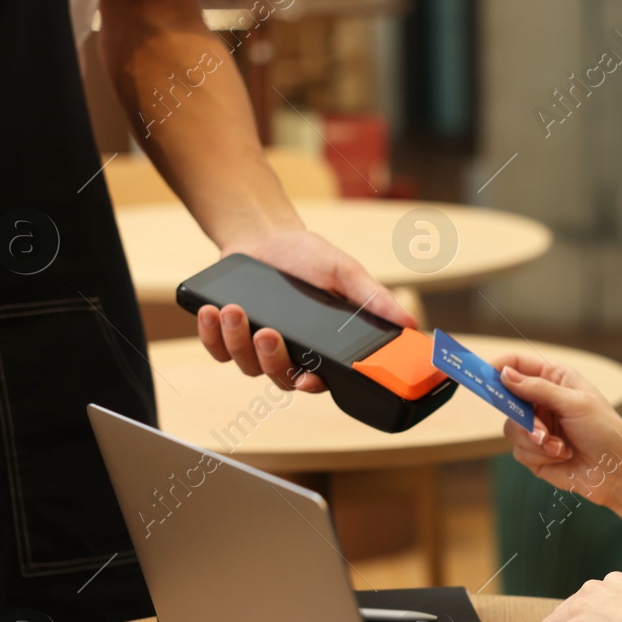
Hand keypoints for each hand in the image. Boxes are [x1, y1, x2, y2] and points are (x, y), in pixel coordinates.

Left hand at [199, 228, 417, 390]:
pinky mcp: (228, 338)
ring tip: (233, 310)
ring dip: (237, 341)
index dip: (315, 385)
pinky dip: (211, 334)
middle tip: (267, 332)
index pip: (322, 381)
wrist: (265, 236)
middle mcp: (291, 354)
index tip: (309, 378)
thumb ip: (374, 299)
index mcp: (321, 348)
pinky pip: (218, 350)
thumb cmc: (310, 257)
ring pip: (247, 366)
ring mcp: (257, 349)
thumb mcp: (346, 273)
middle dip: (270, 357)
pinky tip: (211, 311)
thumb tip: (411, 323)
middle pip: (281, 378)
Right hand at [492, 352, 621, 506]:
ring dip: (535, 440)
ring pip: (511, 428)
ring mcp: (537, 426)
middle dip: (523, 417)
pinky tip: (562, 456)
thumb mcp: (574, 403)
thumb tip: (504, 374)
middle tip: (537, 427)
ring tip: (559, 446)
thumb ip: (538, 388)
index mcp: (555, 378)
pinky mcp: (534, 452)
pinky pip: (519, 450)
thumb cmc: (605, 432)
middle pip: (507, 398)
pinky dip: (539, 455)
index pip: (518, 364)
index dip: (498, 367)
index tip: (483, 375)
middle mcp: (543, 400)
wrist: (618, 473)